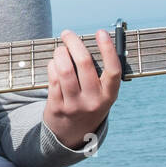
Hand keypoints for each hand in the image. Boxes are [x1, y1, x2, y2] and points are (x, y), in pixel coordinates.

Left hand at [43, 28, 120, 149]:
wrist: (72, 134)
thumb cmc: (89, 104)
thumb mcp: (101, 95)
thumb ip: (99, 73)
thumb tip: (88, 42)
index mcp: (109, 96)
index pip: (113, 70)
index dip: (108, 49)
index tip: (101, 32)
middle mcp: (93, 101)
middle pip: (84, 64)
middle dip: (74, 43)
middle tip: (67, 34)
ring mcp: (74, 105)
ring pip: (65, 69)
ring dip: (60, 53)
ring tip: (60, 49)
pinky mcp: (57, 107)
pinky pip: (53, 78)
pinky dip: (52, 65)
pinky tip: (54, 63)